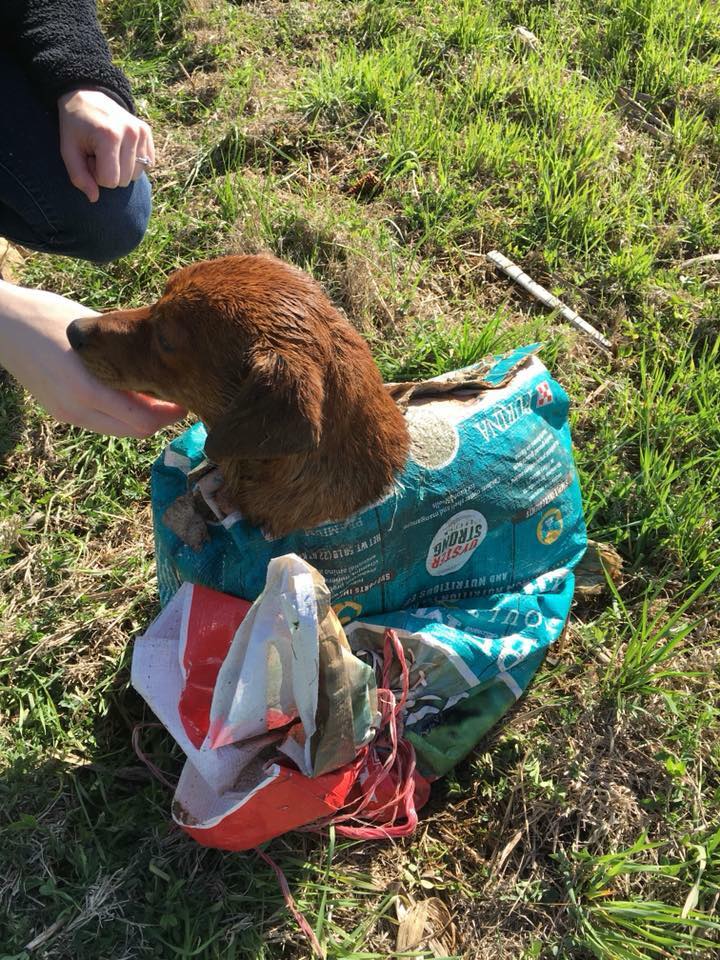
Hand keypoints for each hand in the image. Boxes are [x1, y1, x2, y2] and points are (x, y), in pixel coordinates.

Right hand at [0, 281, 184, 436]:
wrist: (3, 326)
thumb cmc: (48, 316)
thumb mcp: (94, 331)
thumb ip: (126, 353)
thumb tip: (164, 363)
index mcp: (88, 389)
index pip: (144, 421)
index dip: (170, 414)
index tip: (186, 396)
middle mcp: (78, 409)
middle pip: (136, 431)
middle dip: (161, 418)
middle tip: (178, 396)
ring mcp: (68, 415)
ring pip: (120, 430)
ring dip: (141, 417)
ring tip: (157, 393)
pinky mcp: (62, 413)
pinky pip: (103, 422)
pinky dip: (121, 413)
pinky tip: (130, 392)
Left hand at [58, 89, 154, 202]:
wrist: (86, 94)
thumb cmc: (75, 125)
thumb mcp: (68, 149)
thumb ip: (78, 176)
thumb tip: (94, 199)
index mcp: (109, 137)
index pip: (110, 181)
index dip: (96, 175)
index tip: (89, 157)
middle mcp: (130, 134)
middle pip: (124, 181)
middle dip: (109, 172)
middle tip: (98, 153)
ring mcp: (141, 132)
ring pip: (136, 175)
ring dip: (122, 168)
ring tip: (109, 150)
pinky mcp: (147, 132)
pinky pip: (146, 164)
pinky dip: (133, 162)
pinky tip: (121, 148)